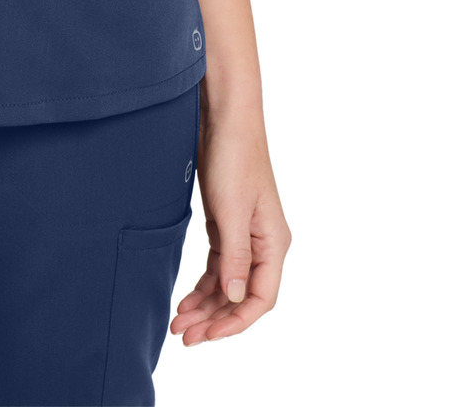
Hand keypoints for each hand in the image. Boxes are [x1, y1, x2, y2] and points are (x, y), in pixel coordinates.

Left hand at [171, 88, 291, 343]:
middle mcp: (263, 244)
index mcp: (274, 243)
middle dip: (214, 318)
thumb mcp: (231, 210)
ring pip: (227, 283)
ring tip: (179, 322)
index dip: (235, 321)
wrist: (225, 117)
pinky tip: (186, 298)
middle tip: (184, 336)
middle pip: (242, 295)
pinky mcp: (227, 224)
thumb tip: (235, 298)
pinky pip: (218, 265)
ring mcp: (245, 235)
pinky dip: (203, 284)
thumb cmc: (233, 157)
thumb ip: (234, 257)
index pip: (261, 298)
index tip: (207, 335)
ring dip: (205, 304)